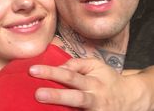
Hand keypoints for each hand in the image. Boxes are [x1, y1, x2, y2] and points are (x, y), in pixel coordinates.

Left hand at [29, 58, 144, 110]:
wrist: (130, 98)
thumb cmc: (107, 79)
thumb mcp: (96, 65)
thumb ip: (77, 64)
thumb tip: (60, 68)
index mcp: (93, 81)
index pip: (69, 75)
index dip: (51, 72)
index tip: (33, 70)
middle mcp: (95, 98)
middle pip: (74, 97)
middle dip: (56, 96)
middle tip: (38, 93)